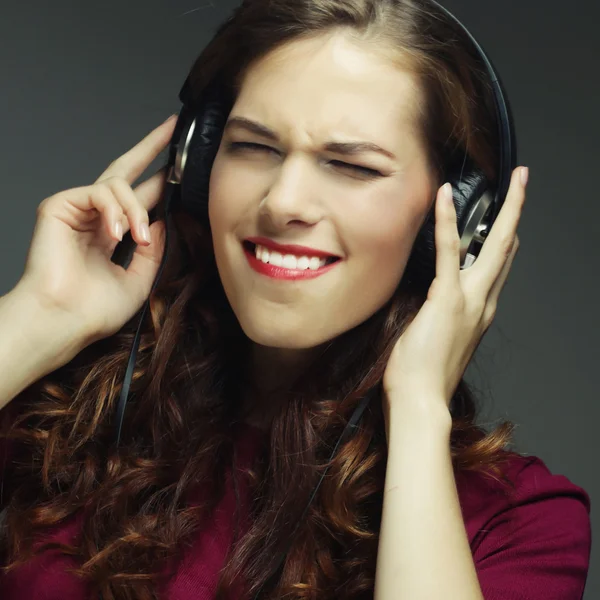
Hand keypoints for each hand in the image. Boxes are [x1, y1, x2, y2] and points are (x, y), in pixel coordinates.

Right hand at [17, 115, 177, 346]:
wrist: (64, 321)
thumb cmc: (95, 309)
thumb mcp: (140, 277)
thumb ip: (153, 248)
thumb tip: (164, 219)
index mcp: (112, 233)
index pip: (139, 199)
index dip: (160, 181)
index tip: (181, 166)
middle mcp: (95, 217)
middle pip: (125, 171)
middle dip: (150, 148)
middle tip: (171, 128)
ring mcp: (77, 210)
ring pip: (118, 185)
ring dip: (136, 209)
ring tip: (138, 238)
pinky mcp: (59, 206)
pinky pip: (98, 192)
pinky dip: (114, 210)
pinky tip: (118, 233)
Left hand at [382, 166, 528, 418]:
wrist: (421, 401)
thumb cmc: (423, 376)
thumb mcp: (438, 340)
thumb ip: (443, 317)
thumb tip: (435, 300)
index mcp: (479, 313)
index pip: (498, 268)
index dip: (507, 241)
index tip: (511, 223)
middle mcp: (482, 303)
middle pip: (507, 250)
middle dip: (517, 214)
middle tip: (524, 184)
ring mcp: (469, 300)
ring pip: (494, 246)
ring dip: (505, 210)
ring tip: (514, 180)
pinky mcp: (447, 298)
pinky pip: (449, 251)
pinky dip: (447, 221)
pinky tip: (445, 195)